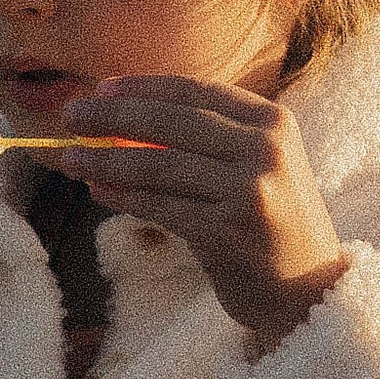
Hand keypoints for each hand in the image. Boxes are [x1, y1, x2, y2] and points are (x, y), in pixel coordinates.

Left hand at [65, 74, 346, 352]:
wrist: (309, 290)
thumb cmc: (271, 225)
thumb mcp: (256, 167)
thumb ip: (206, 140)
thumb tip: (122, 119)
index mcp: (273, 122)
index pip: (195, 91)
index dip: (143, 88)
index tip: (102, 89)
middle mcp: (265, 149)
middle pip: (170, 121)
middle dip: (112, 117)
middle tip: (70, 117)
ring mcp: (248, 190)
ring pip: (158, 166)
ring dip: (106, 162)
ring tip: (71, 160)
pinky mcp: (227, 231)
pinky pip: (160, 207)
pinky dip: (123, 197)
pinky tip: (99, 191)